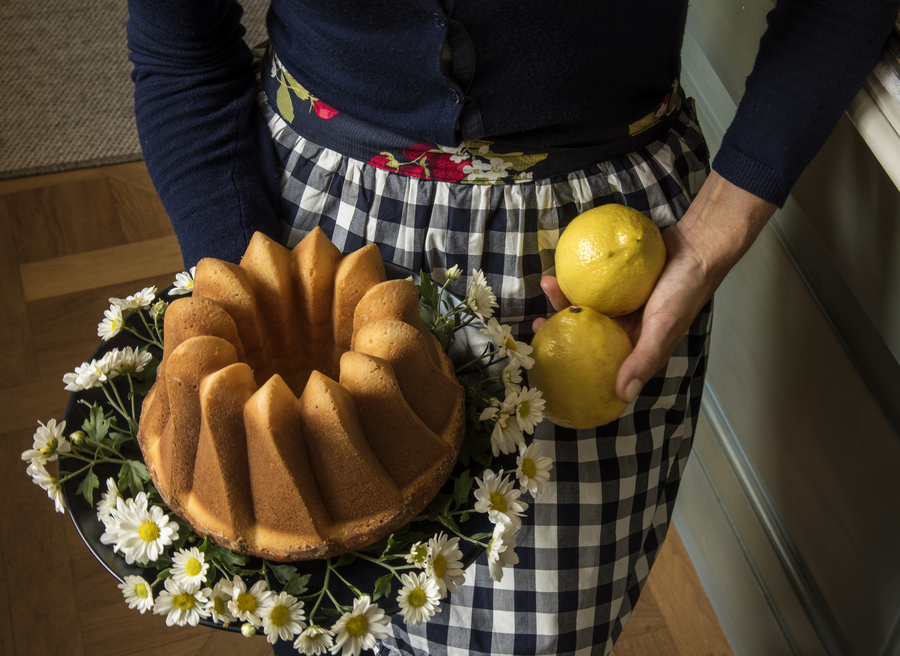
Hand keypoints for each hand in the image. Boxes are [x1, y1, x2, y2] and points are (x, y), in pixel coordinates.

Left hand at [532, 171, 776, 403]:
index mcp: (632, 345)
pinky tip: (559, 269)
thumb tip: (622, 398)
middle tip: (536, 325)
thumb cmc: (685, 290)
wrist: (698, 246)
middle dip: (558, 330)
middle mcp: (623, 327)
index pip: (598, 363)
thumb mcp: (663, 328)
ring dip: (563, 297)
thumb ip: (643, 360)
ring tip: (547, 283)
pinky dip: (575, 277)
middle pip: (583, 333)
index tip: (549, 361)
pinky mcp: (615, 279)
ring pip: (583, 304)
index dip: (572, 365)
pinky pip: (590, 281)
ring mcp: (618, 302)